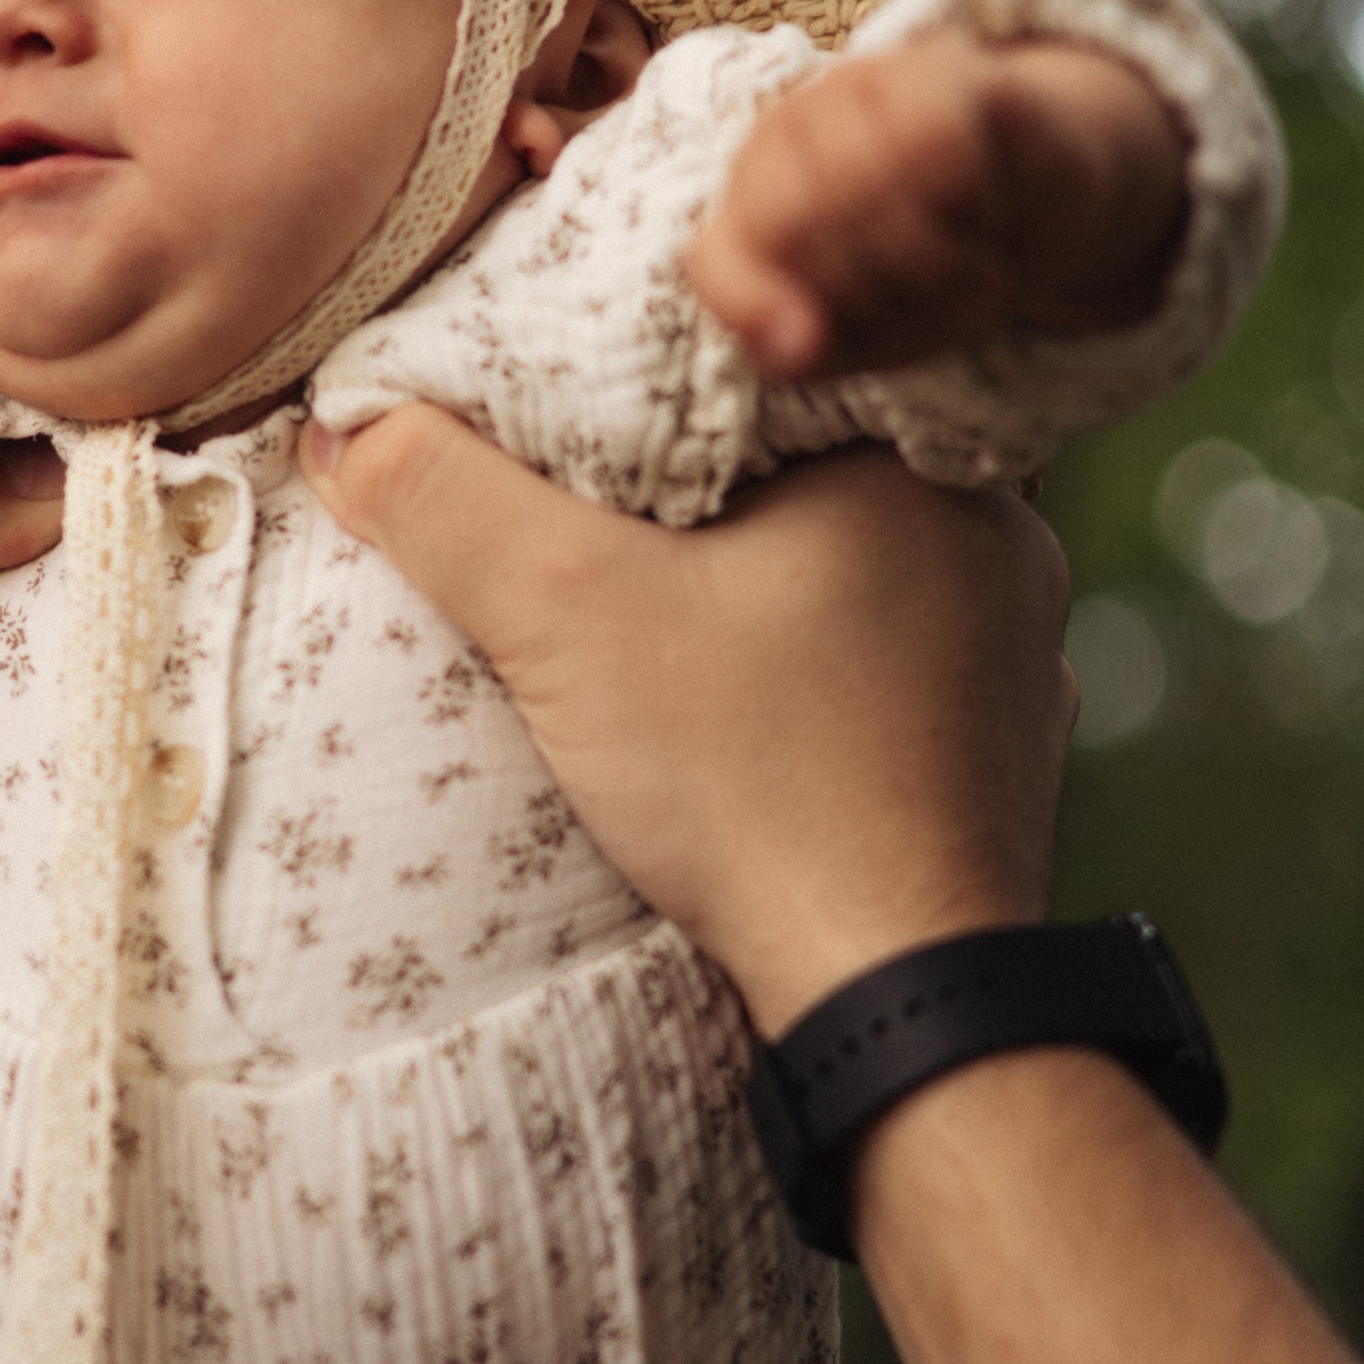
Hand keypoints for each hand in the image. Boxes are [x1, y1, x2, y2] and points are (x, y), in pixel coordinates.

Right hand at [304, 412, 1070, 1034]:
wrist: (896, 996)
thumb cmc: (756, 785)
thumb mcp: (561, 617)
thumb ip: (445, 501)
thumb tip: (347, 427)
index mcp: (916, 453)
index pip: (757, 368)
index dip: (647, 382)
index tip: (560, 415)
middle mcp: (996, 533)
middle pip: (803, 468)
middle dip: (699, 489)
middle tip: (595, 508)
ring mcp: (1016, 648)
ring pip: (852, 569)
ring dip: (762, 584)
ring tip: (662, 608)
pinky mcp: (1003, 747)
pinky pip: (890, 667)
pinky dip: (814, 674)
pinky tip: (747, 706)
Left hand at [685, 34, 1188, 381]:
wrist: (1041, 199)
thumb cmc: (933, 273)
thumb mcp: (865, 335)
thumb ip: (804, 350)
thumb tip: (792, 347)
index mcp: (747, 206)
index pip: (715, 261)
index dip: (759, 311)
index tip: (814, 346)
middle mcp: (782, 136)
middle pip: (793, 226)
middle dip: (873, 293)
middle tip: (932, 310)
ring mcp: (852, 90)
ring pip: (867, 181)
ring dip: (937, 259)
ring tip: (973, 275)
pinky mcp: (935, 68)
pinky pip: (940, 145)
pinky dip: (977, 202)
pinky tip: (990, 213)